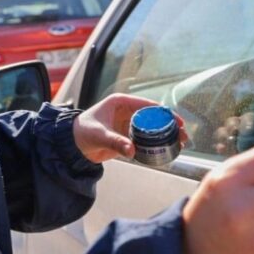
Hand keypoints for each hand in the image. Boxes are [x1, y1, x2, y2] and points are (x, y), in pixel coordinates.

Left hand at [73, 94, 187, 163]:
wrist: (70, 146)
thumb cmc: (81, 133)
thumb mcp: (99, 135)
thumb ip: (115, 142)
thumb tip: (132, 151)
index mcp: (121, 102)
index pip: (148, 105)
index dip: (164, 113)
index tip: (177, 121)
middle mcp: (127, 112)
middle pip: (154, 117)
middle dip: (170, 126)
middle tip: (183, 135)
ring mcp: (127, 125)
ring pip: (152, 129)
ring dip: (166, 136)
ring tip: (181, 144)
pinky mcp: (126, 137)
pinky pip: (145, 140)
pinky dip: (156, 144)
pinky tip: (167, 150)